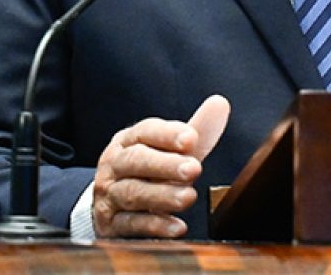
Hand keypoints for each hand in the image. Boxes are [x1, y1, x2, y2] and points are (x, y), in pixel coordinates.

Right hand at [92, 94, 230, 238]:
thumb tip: (220, 103)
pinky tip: (177, 227)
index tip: (191, 139)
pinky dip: (155, 226)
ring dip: (162, 196)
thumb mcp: (170, 150)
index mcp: (129, 140)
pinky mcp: (111, 225)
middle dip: (165, 164)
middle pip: (136, 160)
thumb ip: (197, 129)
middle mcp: (115, 165)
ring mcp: (110, 195)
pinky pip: (130, 226)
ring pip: (132, 193)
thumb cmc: (150, 169)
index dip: (168, 134)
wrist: (110, 204)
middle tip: (194, 168)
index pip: (146, 132)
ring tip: (189, 197)